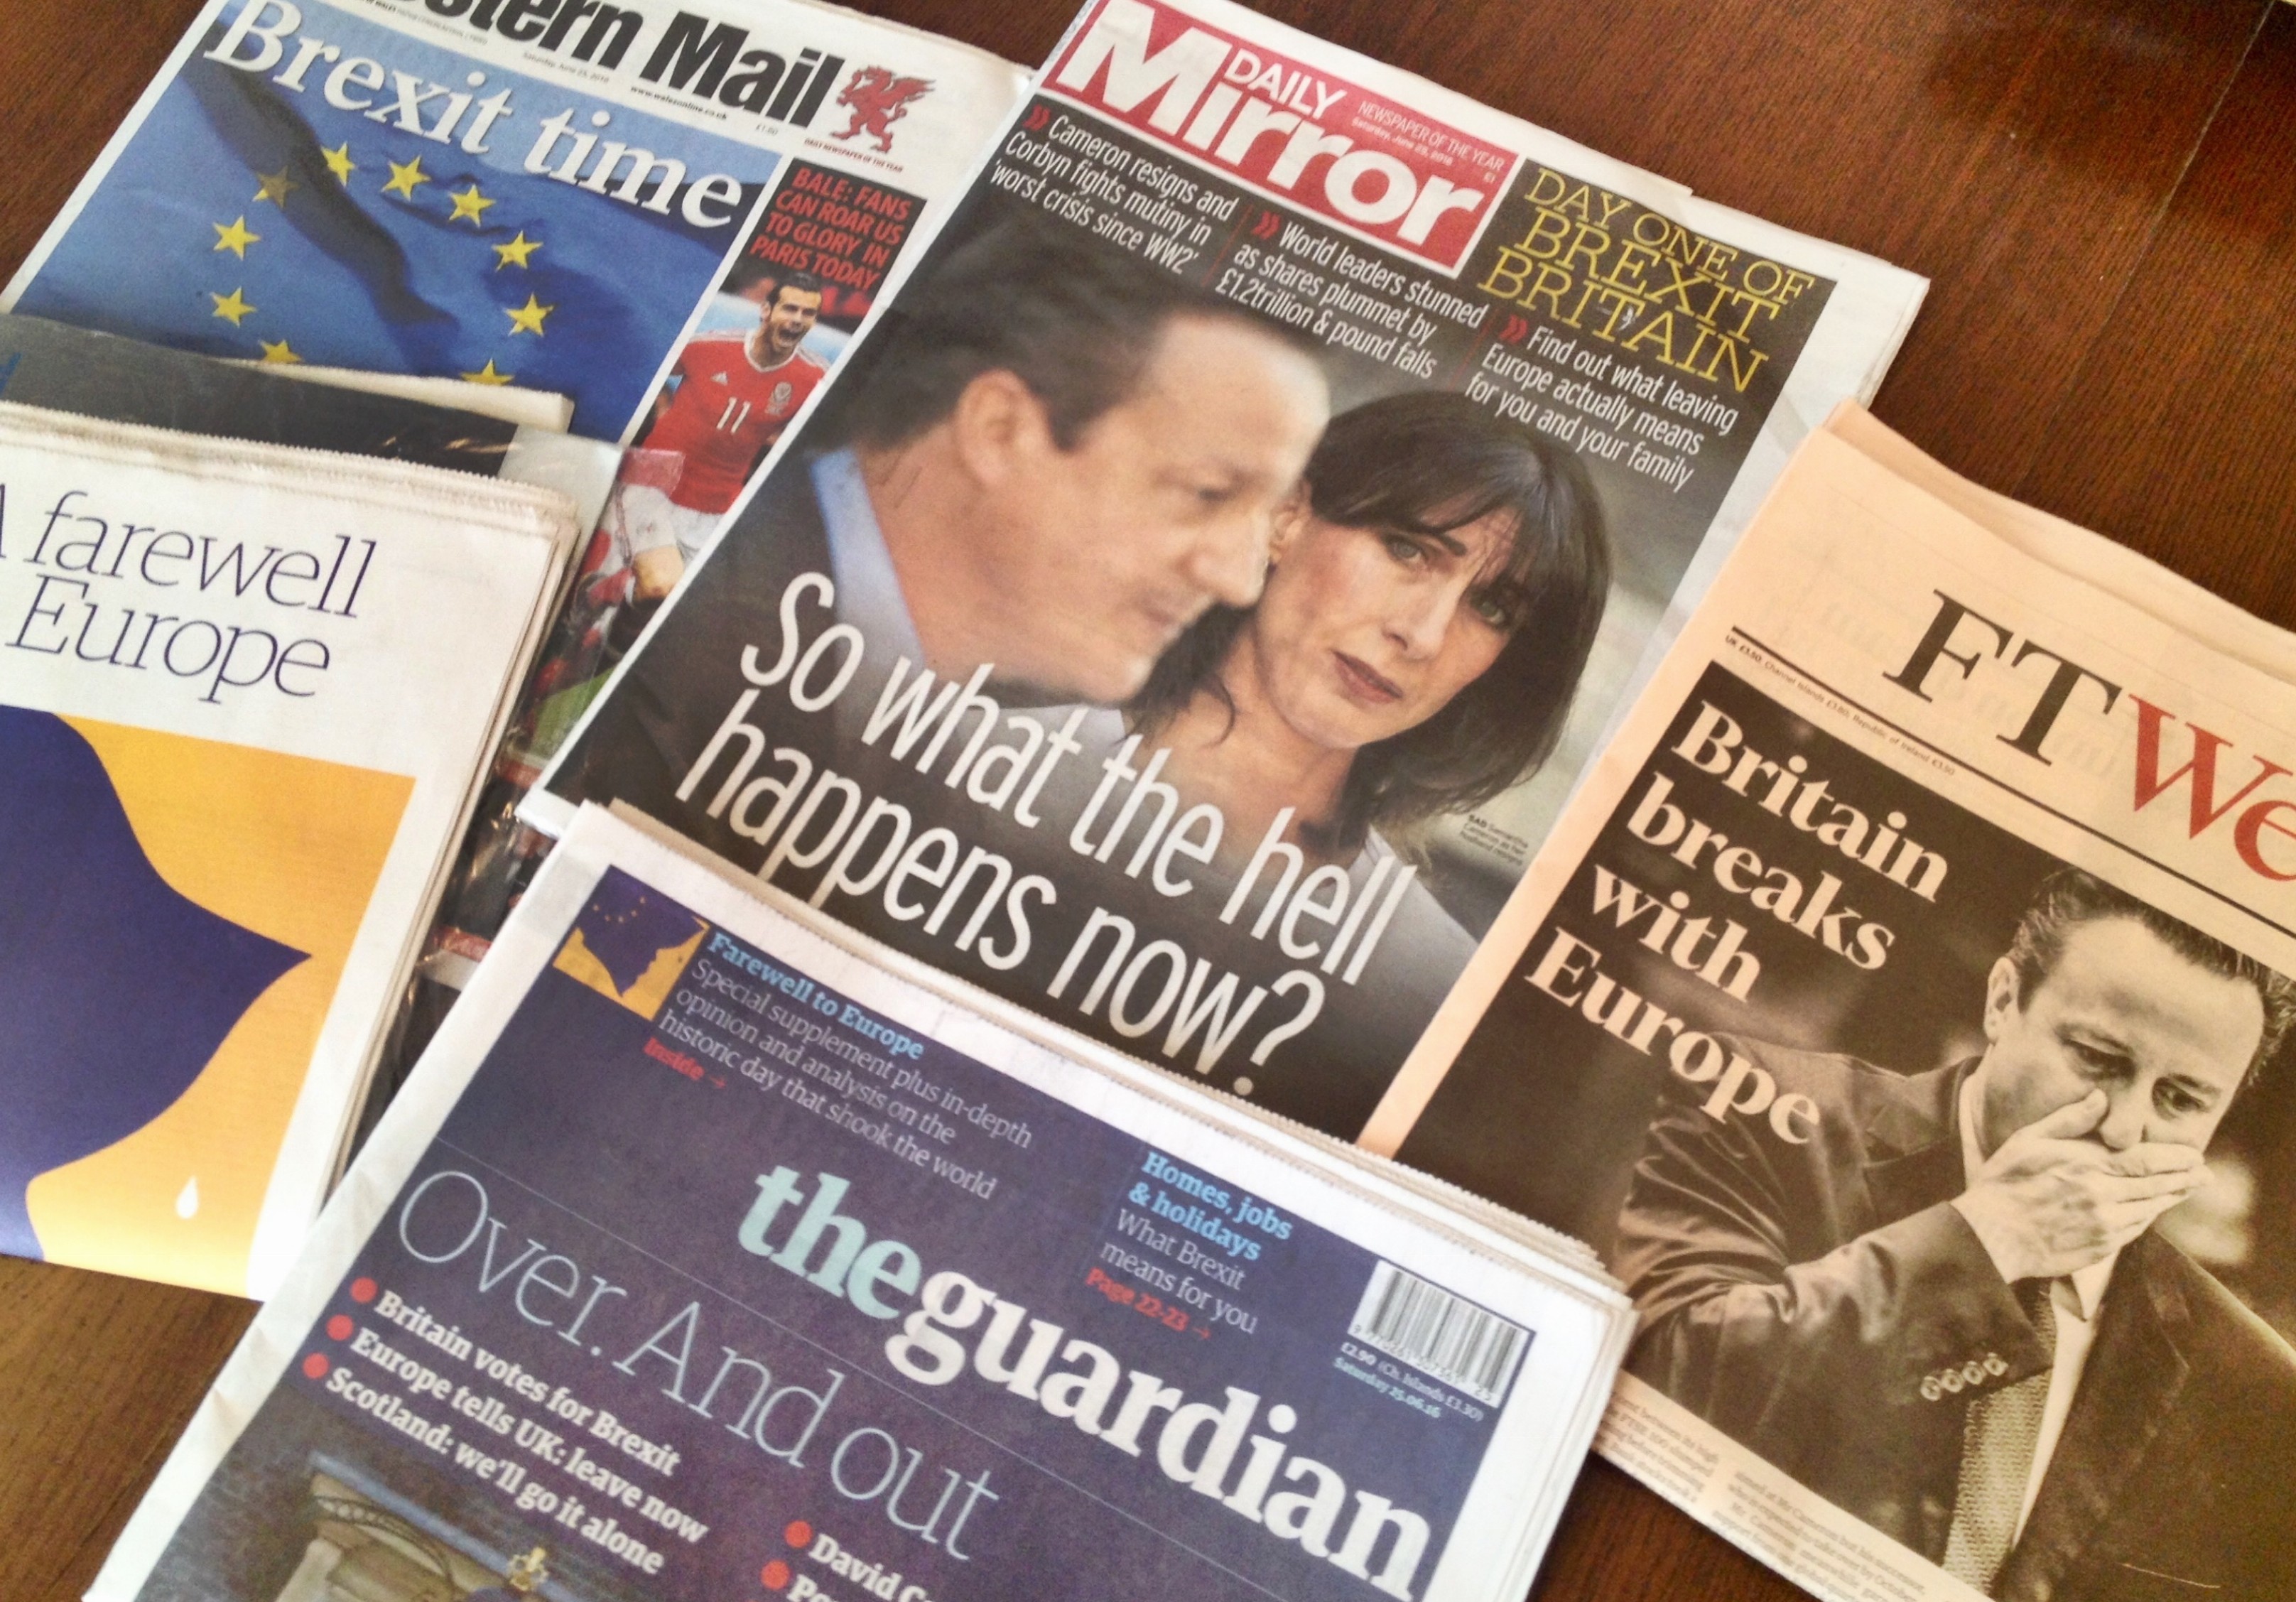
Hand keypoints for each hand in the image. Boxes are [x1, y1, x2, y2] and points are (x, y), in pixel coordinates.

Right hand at [1950, 1090, 2206, 1282]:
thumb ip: (2069, 1120)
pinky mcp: (2102, 1247)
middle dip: (2186, 1177)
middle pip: (2157, 1184)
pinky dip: (2151, 1216)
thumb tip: (2100, 1098)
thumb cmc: (2005, 1183)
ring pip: (2151, 1207)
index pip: (2146, 1158)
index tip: (2194, 1154)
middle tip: (2205, 1172)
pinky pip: (2137, 1229)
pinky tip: (2156, 1208)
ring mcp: (2105, 1224)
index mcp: (2086, 1165)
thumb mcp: (2029, 1141)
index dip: (2176, 1157)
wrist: (1991, 1235)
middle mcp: (2102, 1195)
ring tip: (2191, 1188)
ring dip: (2174, 1197)